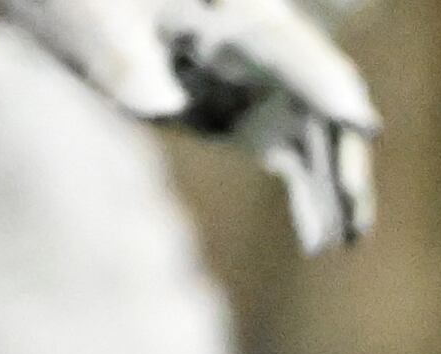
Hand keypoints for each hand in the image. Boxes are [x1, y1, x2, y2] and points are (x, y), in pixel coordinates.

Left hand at [0, 0, 378, 253]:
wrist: (79, 11)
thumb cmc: (84, 2)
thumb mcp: (94, 24)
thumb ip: (124, 60)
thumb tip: (157, 106)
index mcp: (234, 12)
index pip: (292, 52)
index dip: (326, 88)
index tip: (361, 124)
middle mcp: (263, 49)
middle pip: (321, 102)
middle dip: (341, 156)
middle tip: (351, 212)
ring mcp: (262, 86)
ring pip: (318, 138)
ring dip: (335, 188)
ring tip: (343, 242)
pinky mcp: (249, 119)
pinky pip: (295, 160)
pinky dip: (310, 198)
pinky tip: (319, 242)